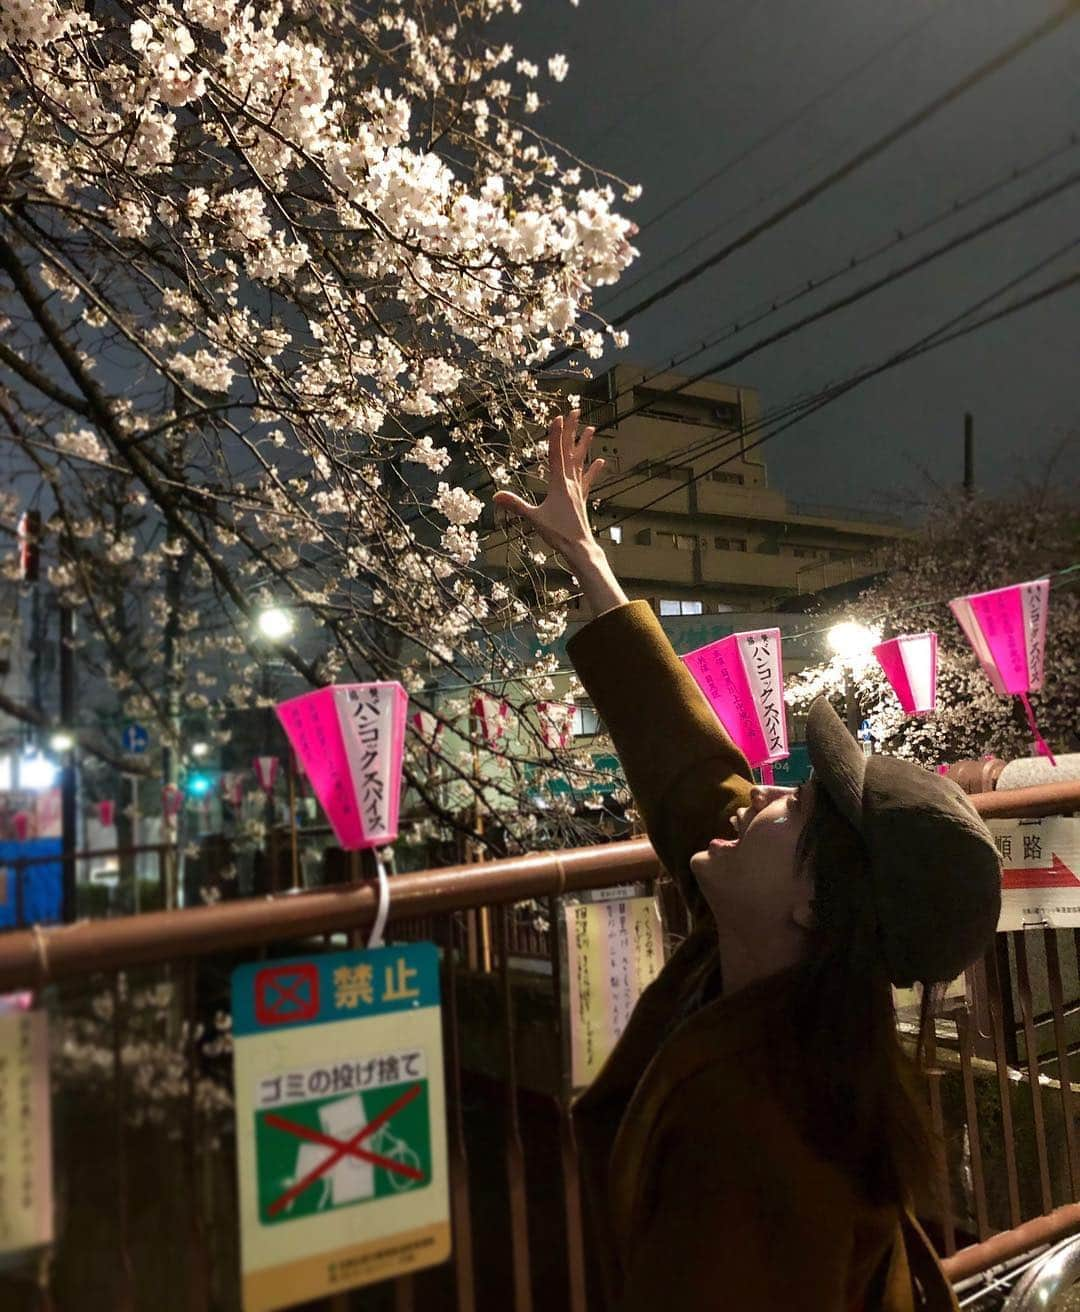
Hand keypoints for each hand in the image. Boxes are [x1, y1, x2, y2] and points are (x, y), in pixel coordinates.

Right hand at [493, 410, 605, 562]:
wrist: (579, 547)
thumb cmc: (557, 533)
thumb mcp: (534, 518)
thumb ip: (516, 505)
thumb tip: (495, 496)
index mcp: (558, 484)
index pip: (556, 453)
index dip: (556, 434)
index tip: (558, 417)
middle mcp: (570, 483)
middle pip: (571, 451)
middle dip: (572, 430)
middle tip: (577, 411)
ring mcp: (578, 490)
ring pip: (581, 462)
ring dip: (585, 445)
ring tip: (592, 428)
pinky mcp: (582, 498)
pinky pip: (588, 480)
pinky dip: (593, 470)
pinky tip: (600, 461)